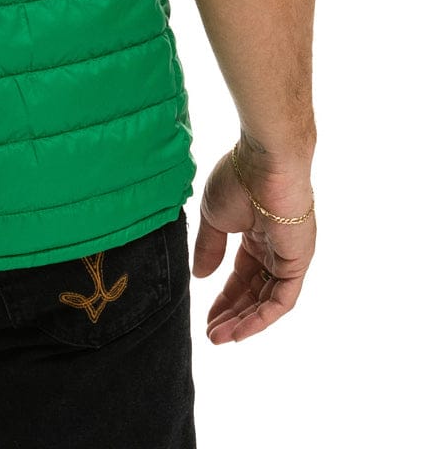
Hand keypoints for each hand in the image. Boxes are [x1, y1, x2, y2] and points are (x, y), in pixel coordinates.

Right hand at [192, 145, 315, 343]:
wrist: (264, 161)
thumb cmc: (238, 178)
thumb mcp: (214, 217)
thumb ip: (209, 248)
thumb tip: (201, 276)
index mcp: (257, 233)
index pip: (242, 274)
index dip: (224, 296)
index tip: (207, 315)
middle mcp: (276, 247)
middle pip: (254, 291)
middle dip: (233, 314)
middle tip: (212, 334)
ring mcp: (289, 255)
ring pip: (268, 300)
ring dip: (245, 321)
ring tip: (220, 338)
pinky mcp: (298, 262)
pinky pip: (282, 299)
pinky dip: (262, 317)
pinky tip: (241, 330)